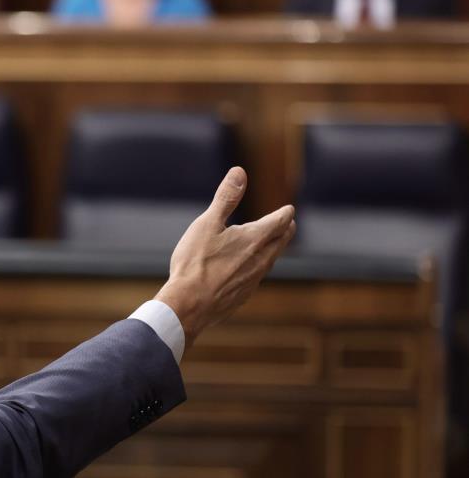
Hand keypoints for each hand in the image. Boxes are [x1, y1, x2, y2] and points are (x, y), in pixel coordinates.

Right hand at [155, 167, 295, 348]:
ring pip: (270, 260)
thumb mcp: (207, 224)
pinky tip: (249, 271)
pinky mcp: (243, 295)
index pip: (279, 221)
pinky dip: (258, 268)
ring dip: (273, 249)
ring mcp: (253, 280)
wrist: (190, 305)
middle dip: (285, 230)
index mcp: (254, 239)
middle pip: (280, 241)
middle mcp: (260, 259)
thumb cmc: (195, 263)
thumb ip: (226, 198)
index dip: (284, 213)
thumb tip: (240, 172)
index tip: (289, 209)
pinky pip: (256, 277)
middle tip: (288, 224)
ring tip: (271, 245)